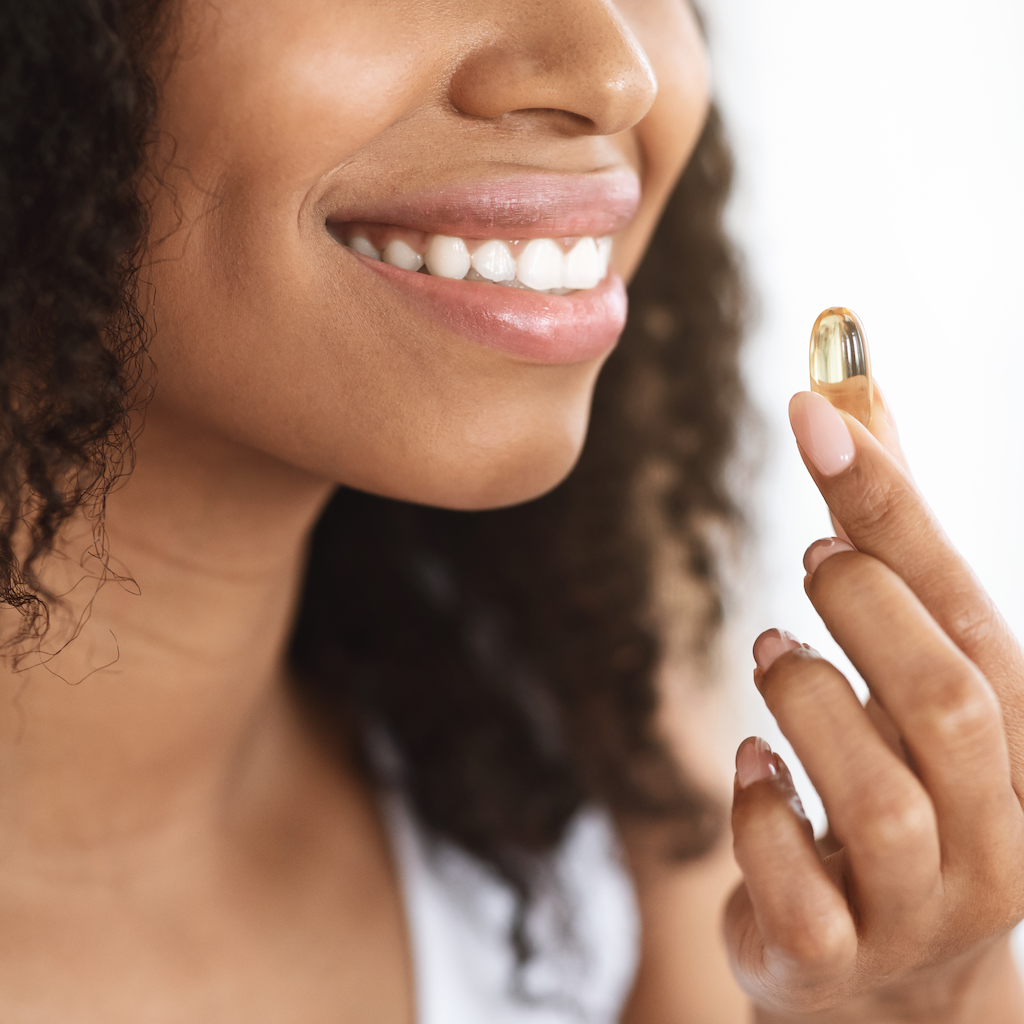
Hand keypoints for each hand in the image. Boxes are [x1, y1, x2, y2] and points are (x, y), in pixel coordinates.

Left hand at [725, 387, 1023, 1021]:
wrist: (886, 984)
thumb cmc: (897, 788)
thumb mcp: (904, 669)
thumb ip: (887, 539)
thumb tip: (857, 389)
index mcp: (1016, 738)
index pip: (964, 602)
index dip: (887, 498)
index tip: (815, 407)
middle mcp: (995, 825)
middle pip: (947, 696)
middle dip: (861, 601)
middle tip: (807, 559)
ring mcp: (923, 903)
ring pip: (876, 790)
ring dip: (803, 694)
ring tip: (773, 650)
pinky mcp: (836, 952)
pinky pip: (791, 876)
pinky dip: (757, 803)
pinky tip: (753, 766)